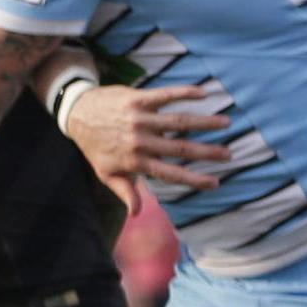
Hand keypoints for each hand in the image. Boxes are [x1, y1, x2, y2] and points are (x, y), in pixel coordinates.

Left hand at [62, 83, 232, 212]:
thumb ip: (124, 192)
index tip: (215, 182)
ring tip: (226, 122)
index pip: (170, 173)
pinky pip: (165, 95)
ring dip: (204, 121)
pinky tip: (204, 93)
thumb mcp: (106, 174)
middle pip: (180, 148)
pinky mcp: (138, 99)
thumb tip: (137, 213)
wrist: (76, 113)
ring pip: (178, 121)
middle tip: (229, 154)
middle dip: (207, 151)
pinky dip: (185, 93)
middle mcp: (140, 141)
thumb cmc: (94, 146)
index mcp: (135, 162)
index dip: (193, 179)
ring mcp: (139, 119)